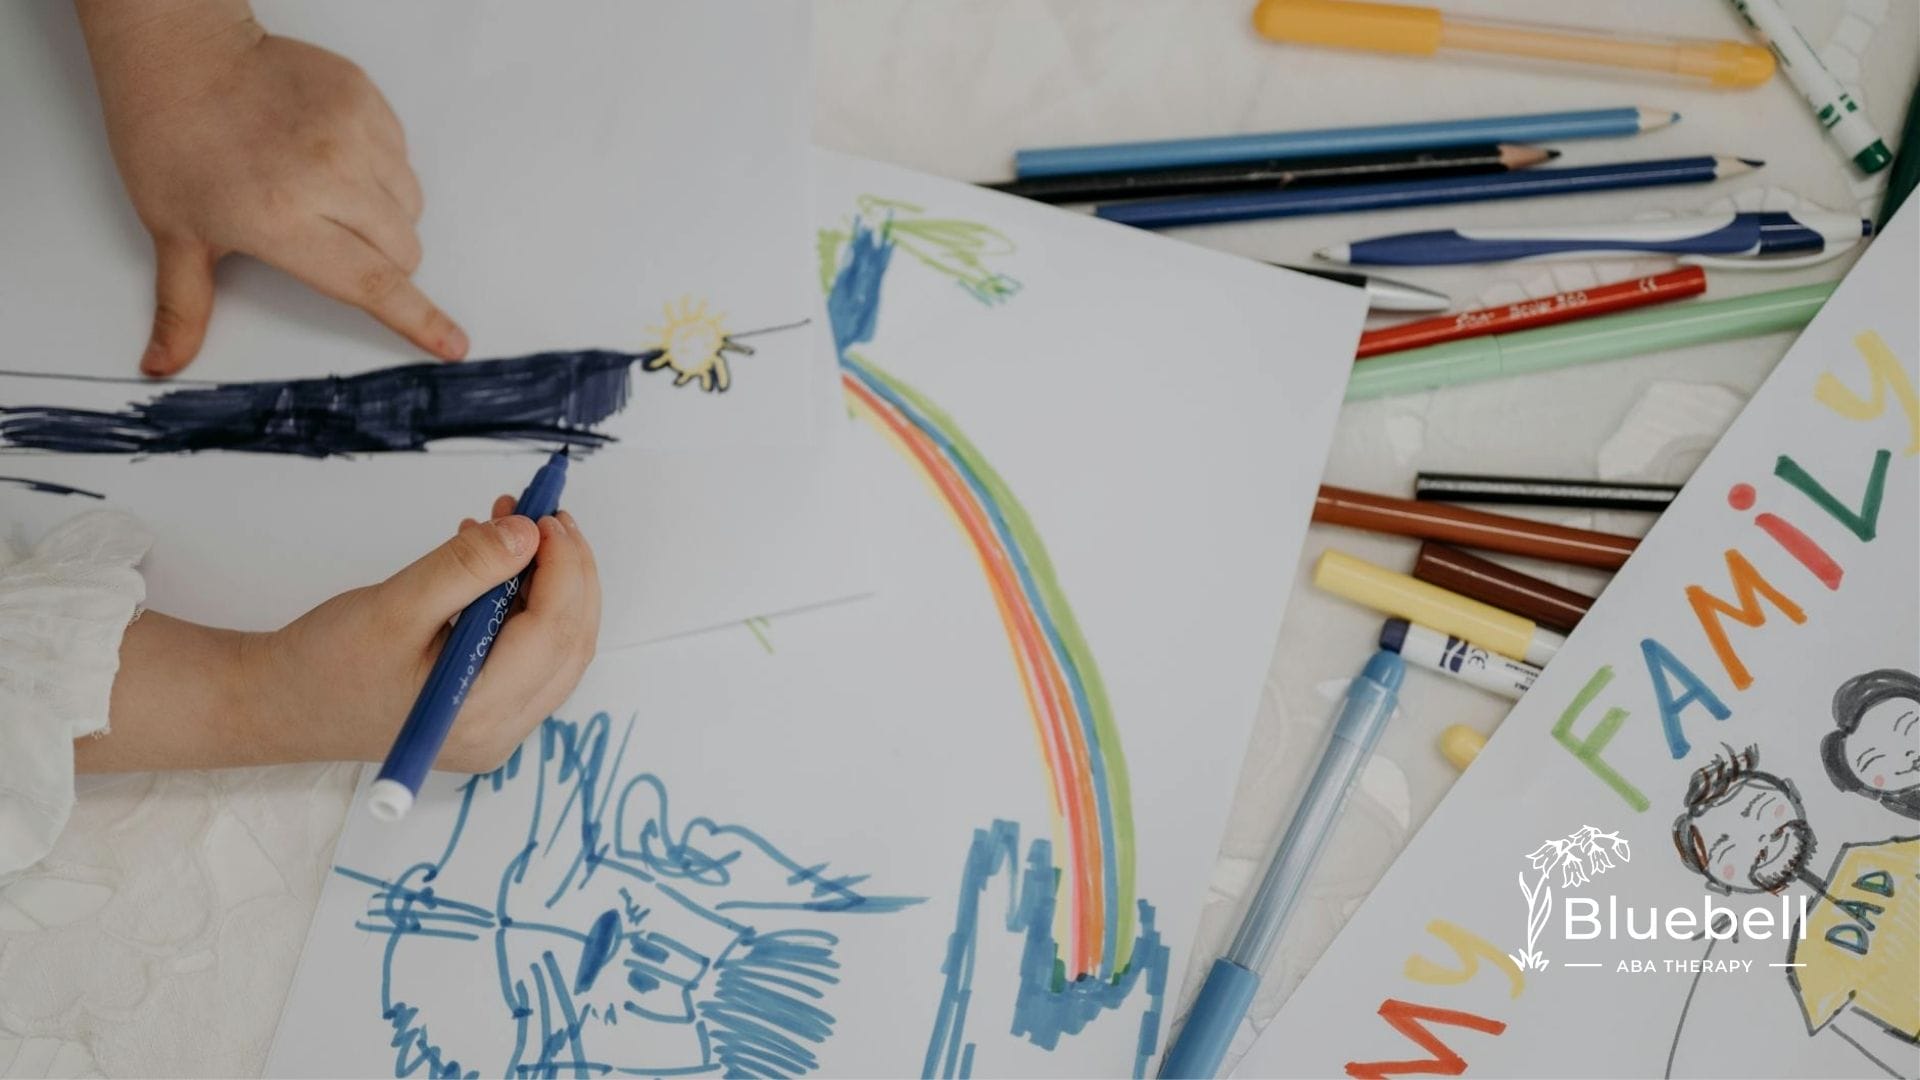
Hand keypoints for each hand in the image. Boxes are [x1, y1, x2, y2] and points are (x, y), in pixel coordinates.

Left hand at [74, 0, 466, 375]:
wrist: (180, 53)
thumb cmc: (170, 139)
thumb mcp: (173, 232)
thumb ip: (184, 306)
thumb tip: (161, 364)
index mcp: (281, 219)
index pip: (372, 284)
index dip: (418, 320)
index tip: (452, 345)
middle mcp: (327, 177)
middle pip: (403, 248)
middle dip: (385, 261)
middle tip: (332, 239)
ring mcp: (351, 133)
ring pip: (410, 204)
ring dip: (386, 215)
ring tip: (330, 194)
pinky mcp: (364, 99)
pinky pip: (401, 155)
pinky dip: (380, 168)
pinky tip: (332, 155)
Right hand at [82, 500, 599, 772]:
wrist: (282, 704)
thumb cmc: (326, 661)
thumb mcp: (394, 604)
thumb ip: (465, 569)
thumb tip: (528, 535)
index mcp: (477, 713)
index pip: (554, 632)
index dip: (565, 567)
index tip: (547, 516)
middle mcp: (499, 732)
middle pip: (570, 642)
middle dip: (567, 571)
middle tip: (542, 514)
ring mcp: (498, 729)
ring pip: (558, 648)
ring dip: (550, 584)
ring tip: (514, 529)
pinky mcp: (489, 715)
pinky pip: (532, 656)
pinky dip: (527, 606)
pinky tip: (498, 567)